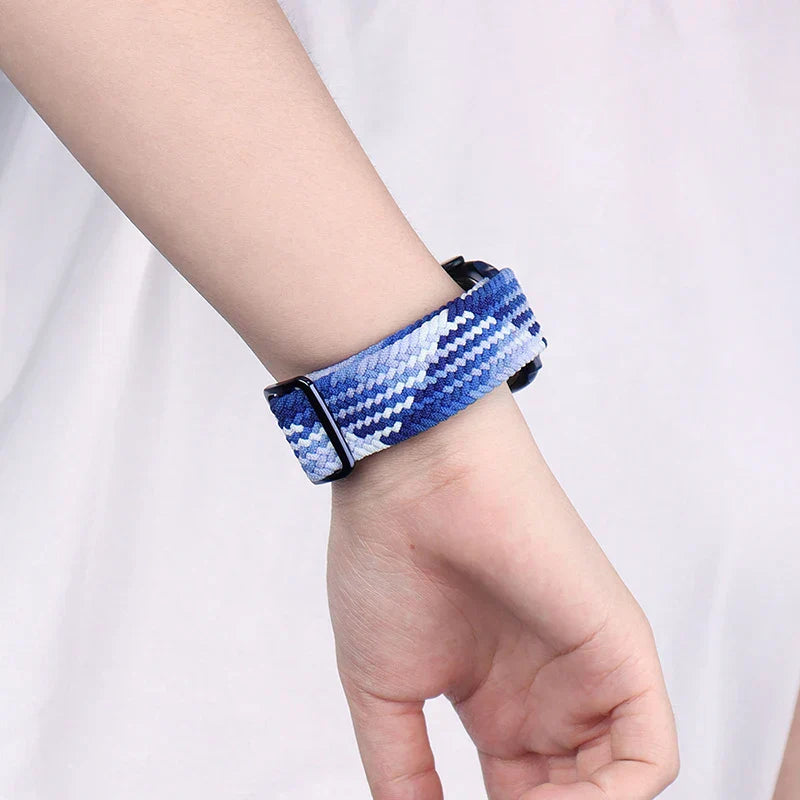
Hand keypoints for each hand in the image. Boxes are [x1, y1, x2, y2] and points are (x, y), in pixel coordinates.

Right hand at [328, 387, 677, 799]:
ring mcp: (587, 673)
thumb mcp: (384, 689)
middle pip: (572, 796)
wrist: (412, 481)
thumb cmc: (388, 560)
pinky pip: (646, 756)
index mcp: (500, 703)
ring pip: (615, 786)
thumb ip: (401, 769)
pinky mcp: (621, 648)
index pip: (523, 799)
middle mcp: (550, 694)